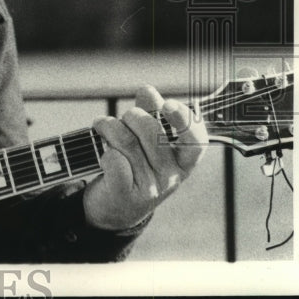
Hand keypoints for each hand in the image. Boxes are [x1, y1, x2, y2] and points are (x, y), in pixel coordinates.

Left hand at [83, 85, 207, 230]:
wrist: (116, 207)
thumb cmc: (134, 165)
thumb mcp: (147, 141)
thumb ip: (150, 113)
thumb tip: (148, 91)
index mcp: (183, 160)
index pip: (196, 140)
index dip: (184, 119)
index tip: (168, 104)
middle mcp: (171, 176)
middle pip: (151, 130)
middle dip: (131, 115)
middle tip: (122, 119)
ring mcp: (150, 187)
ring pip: (126, 141)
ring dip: (108, 126)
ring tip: (102, 126)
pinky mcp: (125, 195)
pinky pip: (113, 160)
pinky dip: (104, 150)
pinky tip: (103, 153)